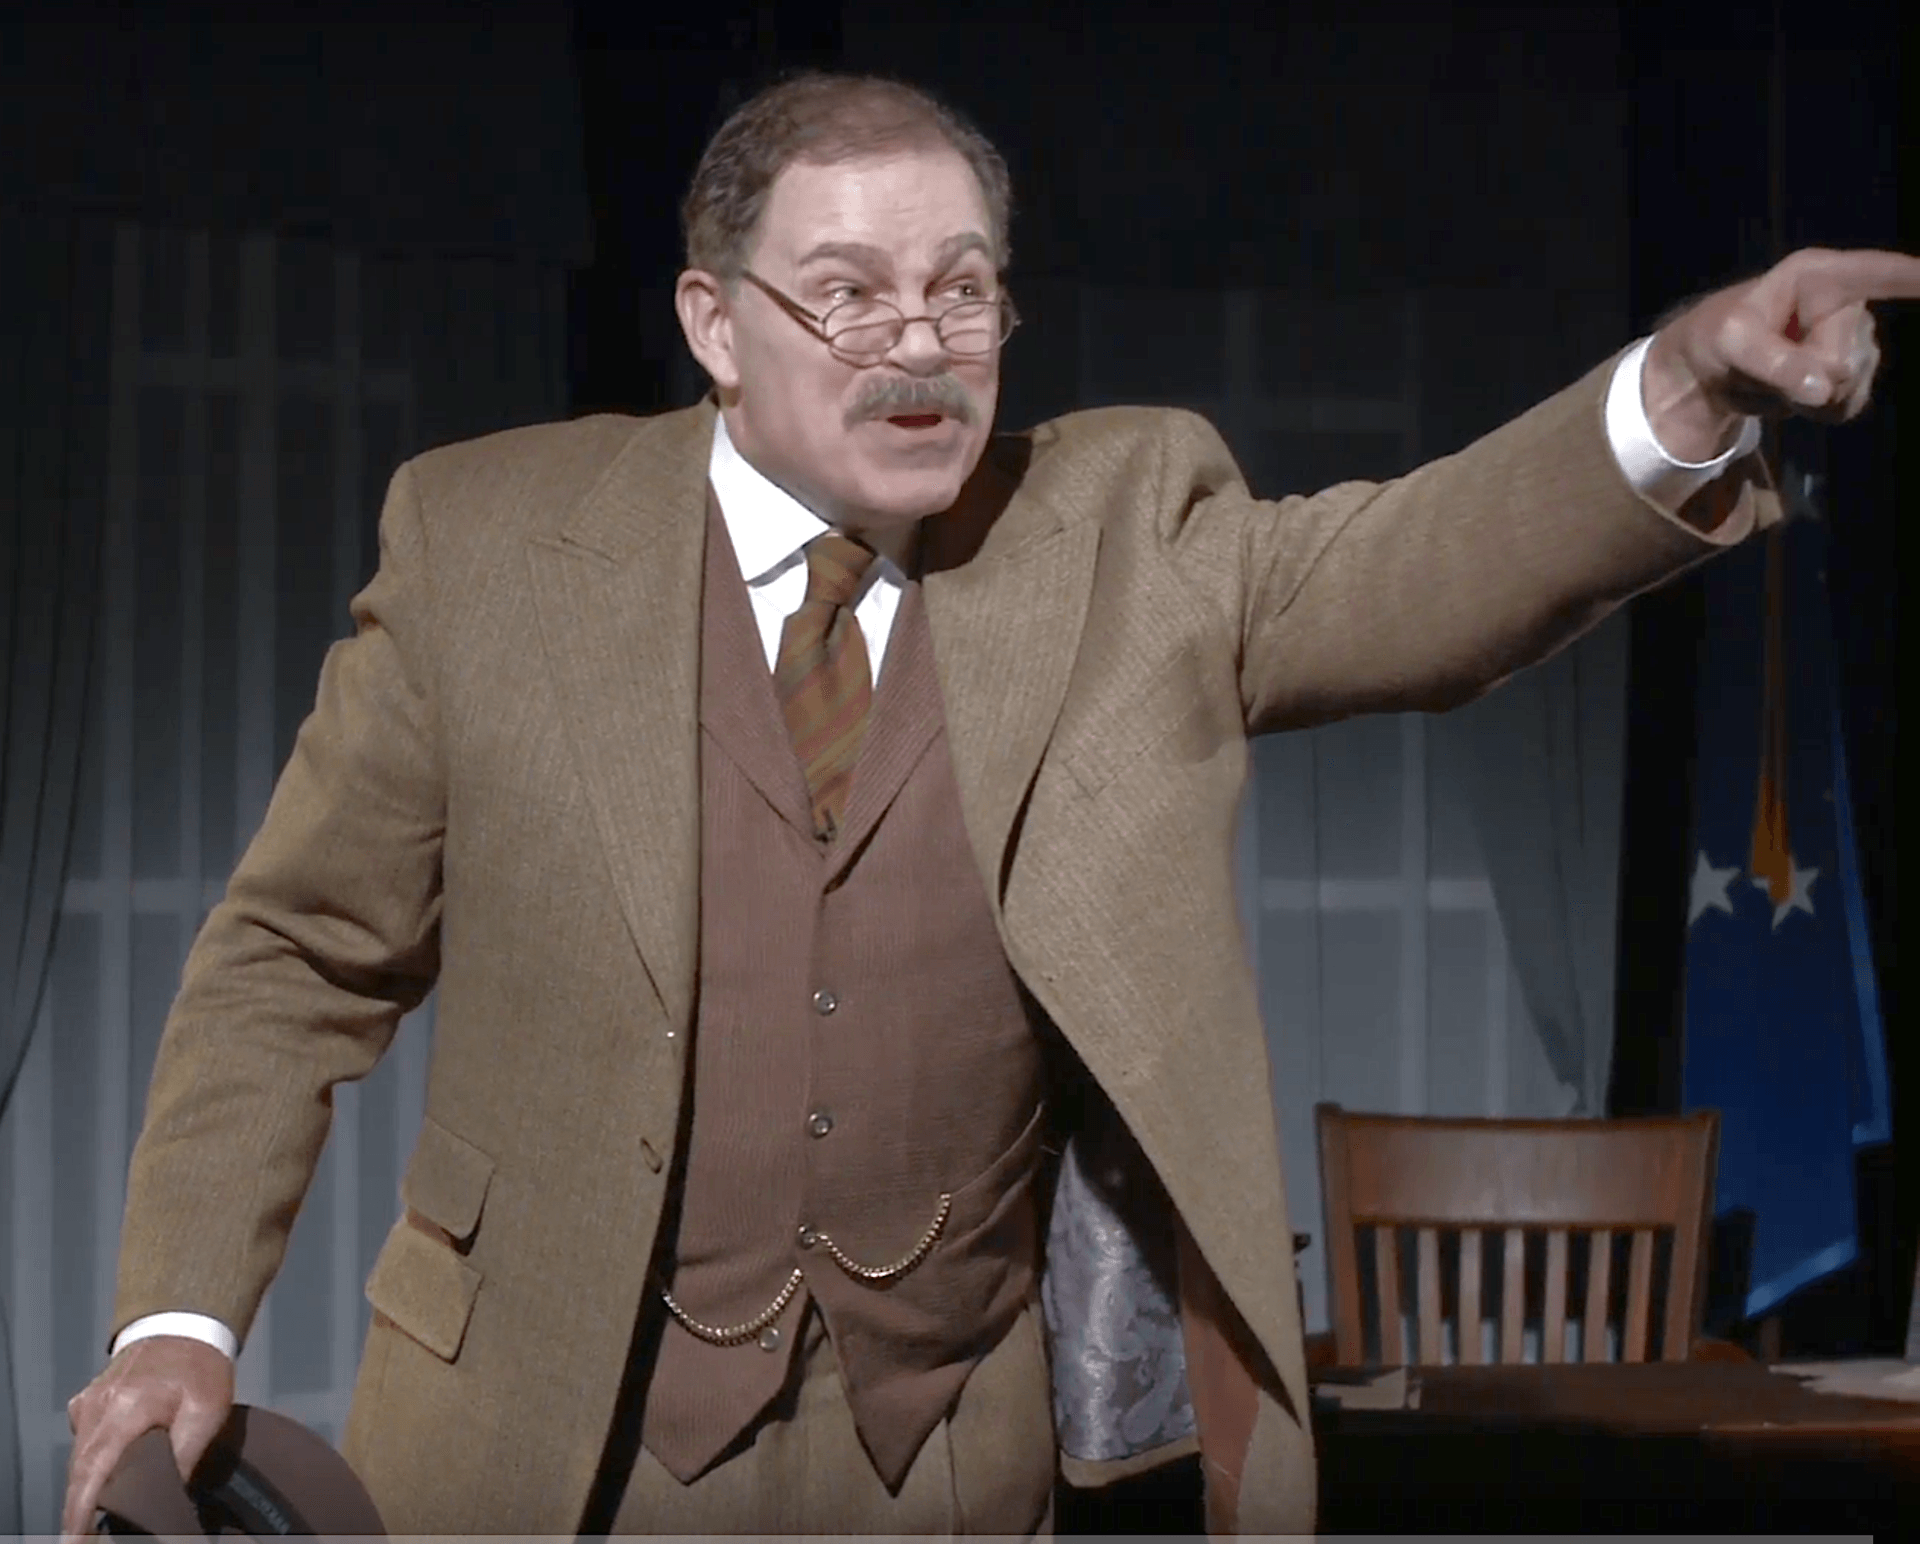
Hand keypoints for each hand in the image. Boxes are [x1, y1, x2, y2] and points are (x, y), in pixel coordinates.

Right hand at [62, 1335, 233, 1541]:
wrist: (186, 1322)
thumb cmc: (200, 1366)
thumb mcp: (207, 1411)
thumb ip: (186, 1453)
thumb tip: (173, 1493)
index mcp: (124, 1410)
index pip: (91, 1471)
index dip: (79, 1511)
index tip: (75, 1541)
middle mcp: (98, 1407)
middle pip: (80, 1471)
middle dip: (79, 1509)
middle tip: (87, 1539)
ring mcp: (90, 1403)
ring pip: (80, 1458)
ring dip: (85, 1488)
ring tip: (95, 1522)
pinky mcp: (90, 1402)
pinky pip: (84, 1441)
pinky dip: (91, 1464)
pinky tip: (106, 1481)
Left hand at [1642, 246, 1919, 461]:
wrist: (1716, 369)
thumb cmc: (1720, 336)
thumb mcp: (1734, 345)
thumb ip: (1776, 363)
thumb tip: (1825, 387)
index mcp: (1819, 276)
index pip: (1876, 272)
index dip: (1913, 277)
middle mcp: (1848, 302)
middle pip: (1844, 357)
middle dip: (1805, 374)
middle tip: (1765, 368)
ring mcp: (1857, 338)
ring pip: (1849, 384)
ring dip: (1808, 396)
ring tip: (1777, 378)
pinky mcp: (1856, 372)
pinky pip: (1850, 403)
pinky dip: (1819, 411)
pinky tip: (1797, 396)